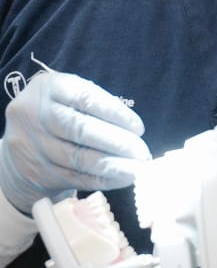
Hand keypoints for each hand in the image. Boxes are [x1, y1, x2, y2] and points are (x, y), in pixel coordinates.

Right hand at [0, 72, 148, 214]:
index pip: (85, 98)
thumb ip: (96, 105)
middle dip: (117, 142)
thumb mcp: (71, 97)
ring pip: (77, 157)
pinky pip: (73, 177)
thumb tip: (134, 131)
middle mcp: (34, 114)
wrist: (22, 141)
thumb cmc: (61, 113)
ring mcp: (30, 145)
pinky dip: (101, 180)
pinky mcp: (35, 171)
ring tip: (137, 169)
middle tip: (142, 152)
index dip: (115, 113)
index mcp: (48, 87)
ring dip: (113, 166)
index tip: (139, 128)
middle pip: (80, 129)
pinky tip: (122, 179)